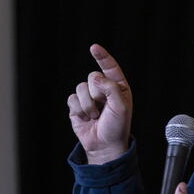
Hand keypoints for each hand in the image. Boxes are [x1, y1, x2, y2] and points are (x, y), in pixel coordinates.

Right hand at [67, 44, 132, 163]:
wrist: (104, 145)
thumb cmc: (117, 126)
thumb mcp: (121, 107)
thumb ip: (111, 89)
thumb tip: (96, 77)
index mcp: (118, 87)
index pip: (110, 67)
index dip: (102, 57)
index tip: (94, 48)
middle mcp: (103, 89)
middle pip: (92, 77)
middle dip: (96, 94)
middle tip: (103, 108)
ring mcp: (89, 96)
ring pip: (80, 88)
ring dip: (88, 105)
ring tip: (95, 116)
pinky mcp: (77, 105)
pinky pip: (71, 98)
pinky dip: (79, 110)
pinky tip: (86, 118)